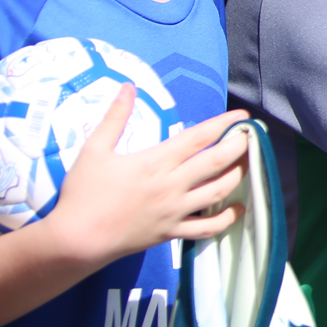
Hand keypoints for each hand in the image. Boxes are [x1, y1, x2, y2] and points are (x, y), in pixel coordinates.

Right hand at [41, 88, 248, 265]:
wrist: (75, 240)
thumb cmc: (82, 194)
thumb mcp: (94, 150)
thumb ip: (114, 117)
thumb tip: (128, 86)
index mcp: (156, 162)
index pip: (199, 138)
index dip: (224, 124)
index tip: (243, 116)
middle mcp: (171, 186)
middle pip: (217, 162)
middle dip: (239, 147)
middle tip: (251, 136)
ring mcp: (175, 211)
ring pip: (218, 192)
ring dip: (238, 176)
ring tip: (248, 163)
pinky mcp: (172, 233)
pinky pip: (207, 228)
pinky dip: (227, 219)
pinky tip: (238, 208)